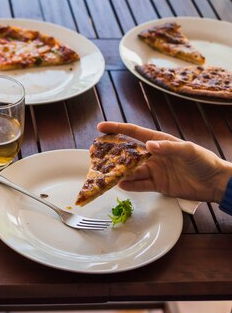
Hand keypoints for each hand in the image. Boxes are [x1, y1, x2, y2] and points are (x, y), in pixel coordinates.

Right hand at [98, 122, 231, 202]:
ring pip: (131, 171)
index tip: (101, 127)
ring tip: (106, 174)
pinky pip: (139, 185)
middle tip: (96, 154)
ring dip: (119, 172)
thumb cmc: (204, 162)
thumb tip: (148, 145)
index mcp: (160, 142)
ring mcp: (154, 170)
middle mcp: (154, 155)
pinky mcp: (157, 185)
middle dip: (112, 153)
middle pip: (128, 153)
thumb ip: (168, 147)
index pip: (134, 133)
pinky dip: (130, 185)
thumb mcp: (188, 151)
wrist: (216, 183)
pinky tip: (120, 185)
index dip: (117, 129)